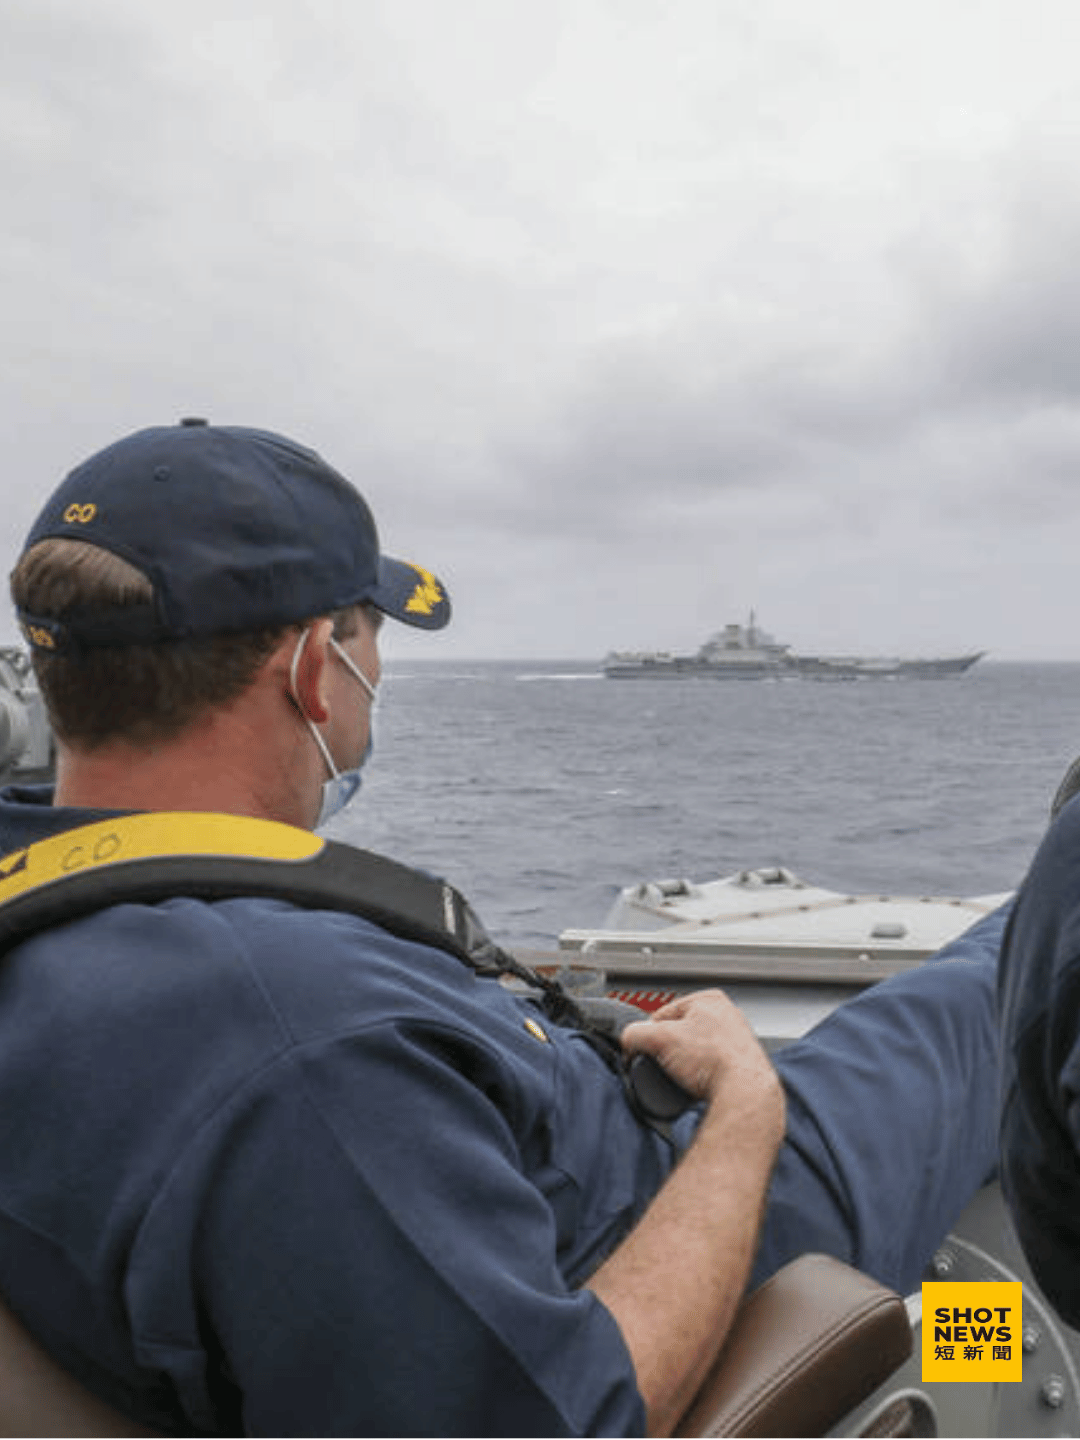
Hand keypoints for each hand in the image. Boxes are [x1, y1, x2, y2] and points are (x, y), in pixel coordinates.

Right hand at [620, 990, 782, 1131]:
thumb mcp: (659, 1039)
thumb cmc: (715, 1061)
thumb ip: (634, 1034)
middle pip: (681, 1032)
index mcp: (710, 998)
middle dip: (670, 1049)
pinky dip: (702, 1074)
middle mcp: (728, 1015)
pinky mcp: (742, 1063)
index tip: (645, 1048)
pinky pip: (710, 1067)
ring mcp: (738, 1039)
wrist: (743, 1093)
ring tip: (684, 1076)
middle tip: (666, 1065)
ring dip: (686, 1064)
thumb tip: (628, 1041)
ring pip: (696, 1051)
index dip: (650, 1033)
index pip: (665, 1012)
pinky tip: (699, 1082)